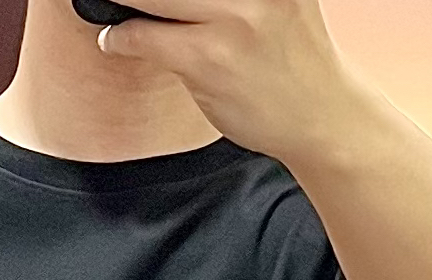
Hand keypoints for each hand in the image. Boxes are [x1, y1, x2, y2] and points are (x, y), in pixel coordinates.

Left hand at [95, 0, 365, 169]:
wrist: (324, 115)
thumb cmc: (293, 60)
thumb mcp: (273, 1)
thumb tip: (159, 0)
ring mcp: (233, 16)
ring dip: (120, 1)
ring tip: (108, 6)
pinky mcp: (211, 57)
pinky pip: (146, 36)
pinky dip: (121, 37)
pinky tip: (115, 40)